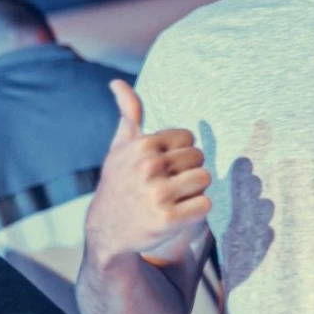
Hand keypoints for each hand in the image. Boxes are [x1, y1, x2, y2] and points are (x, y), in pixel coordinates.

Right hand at [84, 80, 211, 263]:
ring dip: (194, 190)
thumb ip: (129, 114)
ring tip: (173, 199)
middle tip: (166, 186)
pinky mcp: (168, 219)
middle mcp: (148, 167)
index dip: (179, 153)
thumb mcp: (121, 148)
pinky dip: (196, 210)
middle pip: (199, 158)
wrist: (107, 230)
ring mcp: (158, 194)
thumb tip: (117, 82)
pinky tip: (177, 214)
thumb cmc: (120, 183)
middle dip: (187, 171)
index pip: (189, 138)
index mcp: (142, 146)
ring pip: (205, 179)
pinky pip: (205, 204)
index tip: (161, 167)